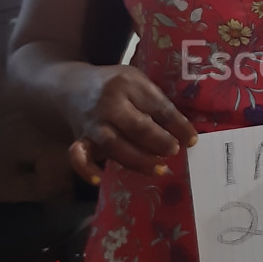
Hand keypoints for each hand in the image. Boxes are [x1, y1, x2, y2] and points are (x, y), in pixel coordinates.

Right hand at [65, 65, 196, 181]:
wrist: (70, 86)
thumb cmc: (114, 86)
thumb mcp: (136, 81)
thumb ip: (155, 102)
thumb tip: (184, 132)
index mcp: (128, 83)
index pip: (158, 106)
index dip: (177, 125)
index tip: (192, 140)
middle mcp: (109, 103)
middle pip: (137, 126)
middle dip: (159, 141)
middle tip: (174, 151)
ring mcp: (92, 122)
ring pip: (114, 145)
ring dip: (138, 160)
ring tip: (160, 168)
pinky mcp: (79, 138)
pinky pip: (78, 156)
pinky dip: (87, 169)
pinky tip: (100, 179)